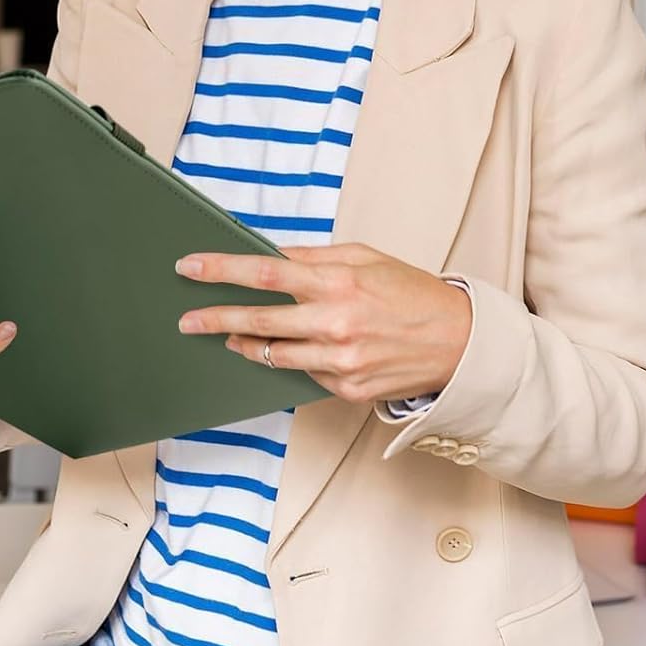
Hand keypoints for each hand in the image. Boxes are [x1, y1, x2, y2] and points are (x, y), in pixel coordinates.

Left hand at [175, 243, 471, 404]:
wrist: (459, 342)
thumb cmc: (411, 293)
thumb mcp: (364, 258)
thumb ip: (313, 259)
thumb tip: (268, 256)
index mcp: (338, 283)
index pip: (265, 273)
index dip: (221, 270)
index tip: (190, 267)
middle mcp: (335, 324)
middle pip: (258, 320)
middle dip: (215, 317)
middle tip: (186, 320)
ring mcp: (340, 362)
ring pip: (273, 355)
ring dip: (246, 343)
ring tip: (229, 333)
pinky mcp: (346, 389)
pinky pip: (303, 374)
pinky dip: (294, 360)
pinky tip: (293, 348)